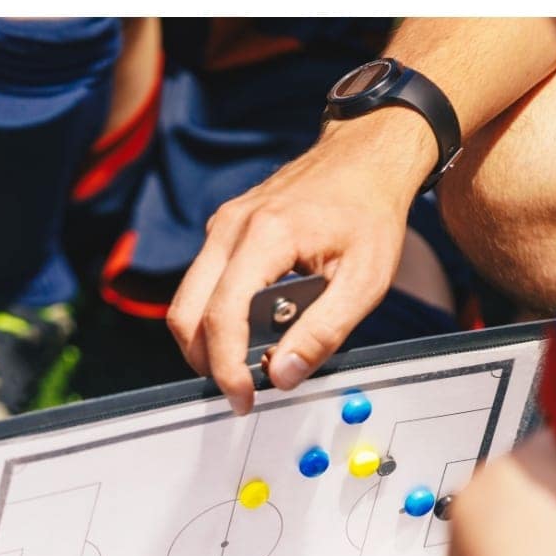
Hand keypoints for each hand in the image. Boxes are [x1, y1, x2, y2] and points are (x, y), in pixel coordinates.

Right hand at [167, 110, 435, 413]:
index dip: (226, 368)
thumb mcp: (364, 281)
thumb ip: (322, 333)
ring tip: (249, 362)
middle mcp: (232, 226)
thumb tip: (281, 375)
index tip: (243, 398)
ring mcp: (223, 225)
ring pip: (188, 299)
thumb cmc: (369, 212)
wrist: (365, 157)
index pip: (223, 315)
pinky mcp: (225, 229)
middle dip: (205, 361)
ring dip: (208, 340)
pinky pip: (203, 283)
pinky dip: (216, 315)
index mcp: (266, 234)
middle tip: (240, 389)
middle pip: (186, 311)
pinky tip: (253, 328)